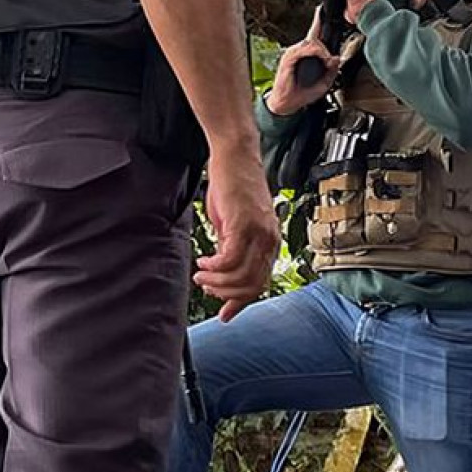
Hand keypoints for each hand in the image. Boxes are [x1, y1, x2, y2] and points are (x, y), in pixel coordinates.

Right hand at [195, 156, 280, 320]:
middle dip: (225, 294)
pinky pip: (229, 260)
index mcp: (270, 243)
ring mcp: (259, 233)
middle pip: (252, 286)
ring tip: (201, 274)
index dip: (240, 302)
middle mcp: (270, 241)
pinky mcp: (244, 225)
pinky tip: (204, 262)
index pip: (260, 284)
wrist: (236, 157)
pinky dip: (214, 267)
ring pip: (241, 277)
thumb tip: (221, 275)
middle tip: (205, 287)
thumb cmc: (233, 189)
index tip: (224, 314)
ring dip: (216, 282)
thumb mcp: (235, 225)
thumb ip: (232, 249)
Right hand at [267, 13, 337, 116]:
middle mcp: (299, 52)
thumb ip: (332, 70)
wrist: (287, 104)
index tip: (325, 13)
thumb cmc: (302, 92)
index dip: (320, 24)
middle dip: (320, 26)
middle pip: (312, 34)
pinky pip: (303, 50)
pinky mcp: (288, 59)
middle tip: (324, 20)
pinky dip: (314, 52)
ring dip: (322, 48)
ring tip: (327, 58)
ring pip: (310, 42)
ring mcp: (293, 54)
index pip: (314, 36)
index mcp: (307, 55)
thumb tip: (337, 58)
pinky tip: (321, 56)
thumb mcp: (324, 83)